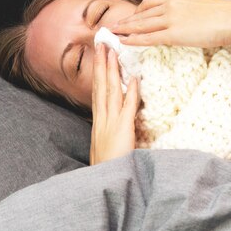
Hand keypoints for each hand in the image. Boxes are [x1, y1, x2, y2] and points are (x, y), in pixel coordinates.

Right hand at [90, 42, 140, 165]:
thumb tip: (116, 128)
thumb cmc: (107, 172)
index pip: (97, 93)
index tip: (99, 58)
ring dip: (112, 70)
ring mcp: (110, 125)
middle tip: (102, 44)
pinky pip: (127, 108)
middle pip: (101, 86)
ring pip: (110, 92)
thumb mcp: (105, 152)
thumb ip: (110, 137)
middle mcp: (102, 121)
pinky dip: (130, 92)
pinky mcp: (122, 131)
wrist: (104, 186)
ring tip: (112, 52)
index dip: (98, 74)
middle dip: (101, 64)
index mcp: (98, 124)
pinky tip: (133, 78)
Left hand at [111, 0, 230, 47]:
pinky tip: (124, 42)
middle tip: (113, 25)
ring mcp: (170, 19)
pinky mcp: (173, 34)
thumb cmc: (226, 14)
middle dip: (126, 20)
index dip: (138, 10)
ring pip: (141, 25)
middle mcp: (171, 5)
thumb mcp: (203, 6)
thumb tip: (186, 20)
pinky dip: (133, 40)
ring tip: (112, 34)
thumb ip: (189, 11)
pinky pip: (148, 38)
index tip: (131, 16)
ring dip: (125, 29)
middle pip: (142, 13)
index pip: (150, 2)